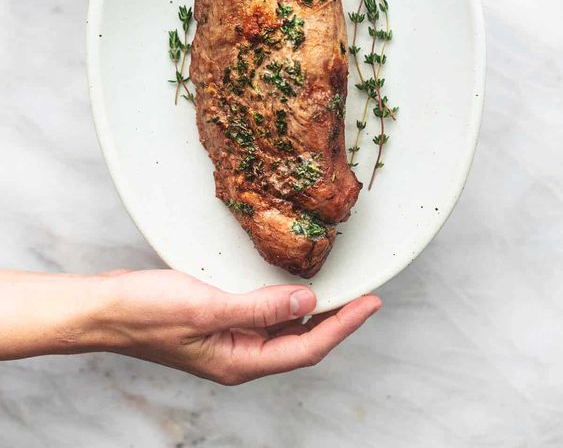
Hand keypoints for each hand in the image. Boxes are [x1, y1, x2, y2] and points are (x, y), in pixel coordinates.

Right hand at [96, 269, 380, 383]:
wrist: (105, 308)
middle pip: (301, 344)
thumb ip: (260, 308)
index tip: (371, 303)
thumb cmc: (146, 312)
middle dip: (337, 321)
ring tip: (341, 292)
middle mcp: (239, 356)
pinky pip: (263, 316)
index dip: (343, 326)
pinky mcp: (218, 322)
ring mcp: (228, 341)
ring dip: (313, 312)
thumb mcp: (207, 307)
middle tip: (366, 296)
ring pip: (284, 331)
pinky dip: (285, 303)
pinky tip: (290, 288)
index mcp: (239, 362)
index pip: (307, 349)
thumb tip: (308, 302)